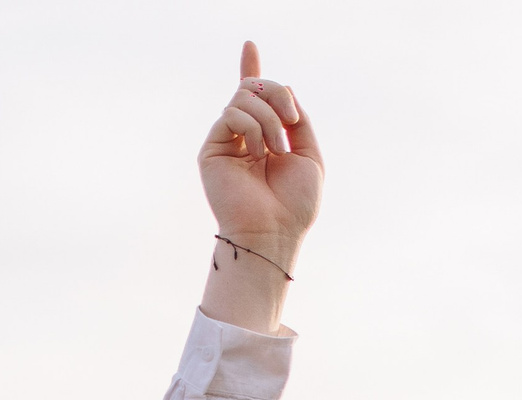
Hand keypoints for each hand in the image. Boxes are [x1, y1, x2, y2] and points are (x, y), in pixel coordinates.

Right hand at [199, 43, 321, 272]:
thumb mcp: (309, 154)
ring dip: (269, 118)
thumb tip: (283, 87)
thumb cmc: (294, 203)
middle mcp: (244, 137)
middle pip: (255, 87)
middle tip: (292, 122)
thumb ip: (298, 119)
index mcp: (265, 138)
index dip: (252, 69)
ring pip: (244, 96)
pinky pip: (232, 113)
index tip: (249, 45)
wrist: (273, 232)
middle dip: (279, 94)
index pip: (256, 98)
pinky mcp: (212, 149)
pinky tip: (259, 152)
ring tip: (277, 150)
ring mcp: (226, 142)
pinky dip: (253, 127)